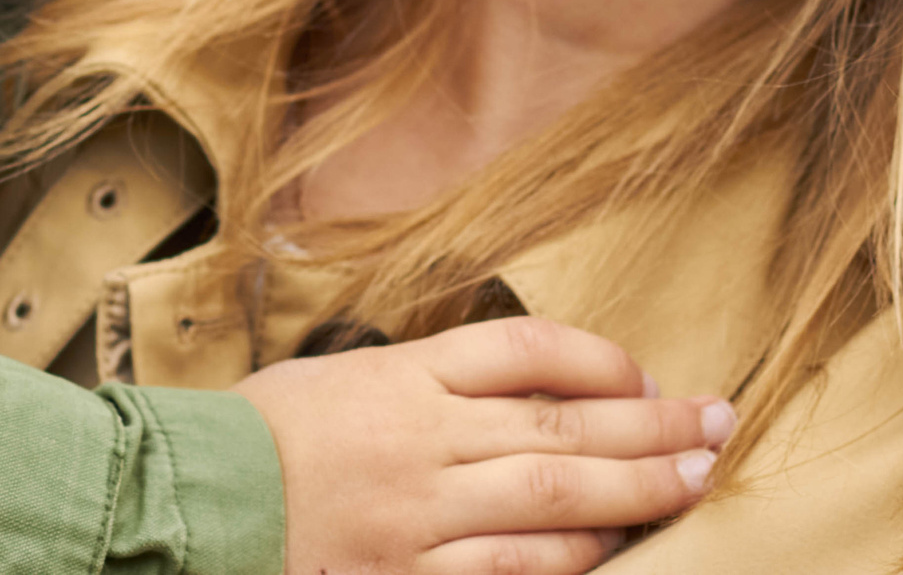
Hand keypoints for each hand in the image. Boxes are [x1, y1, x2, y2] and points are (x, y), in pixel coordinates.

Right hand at [233, 316, 732, 574]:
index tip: (649, 378)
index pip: (528, 350)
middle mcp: (418, 439)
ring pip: (553, 499)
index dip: (603, 363)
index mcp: (402, 374)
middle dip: (656, 427)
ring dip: (637, 492)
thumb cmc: (265, 437)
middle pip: (563, 425)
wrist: (183, 509)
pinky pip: (510, 572)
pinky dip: (571, 561)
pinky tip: (615, 549)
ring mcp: (415, 519)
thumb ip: (433, 377)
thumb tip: (538, 387)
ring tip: (693, 483)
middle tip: (720, 424)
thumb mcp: (344, 374)